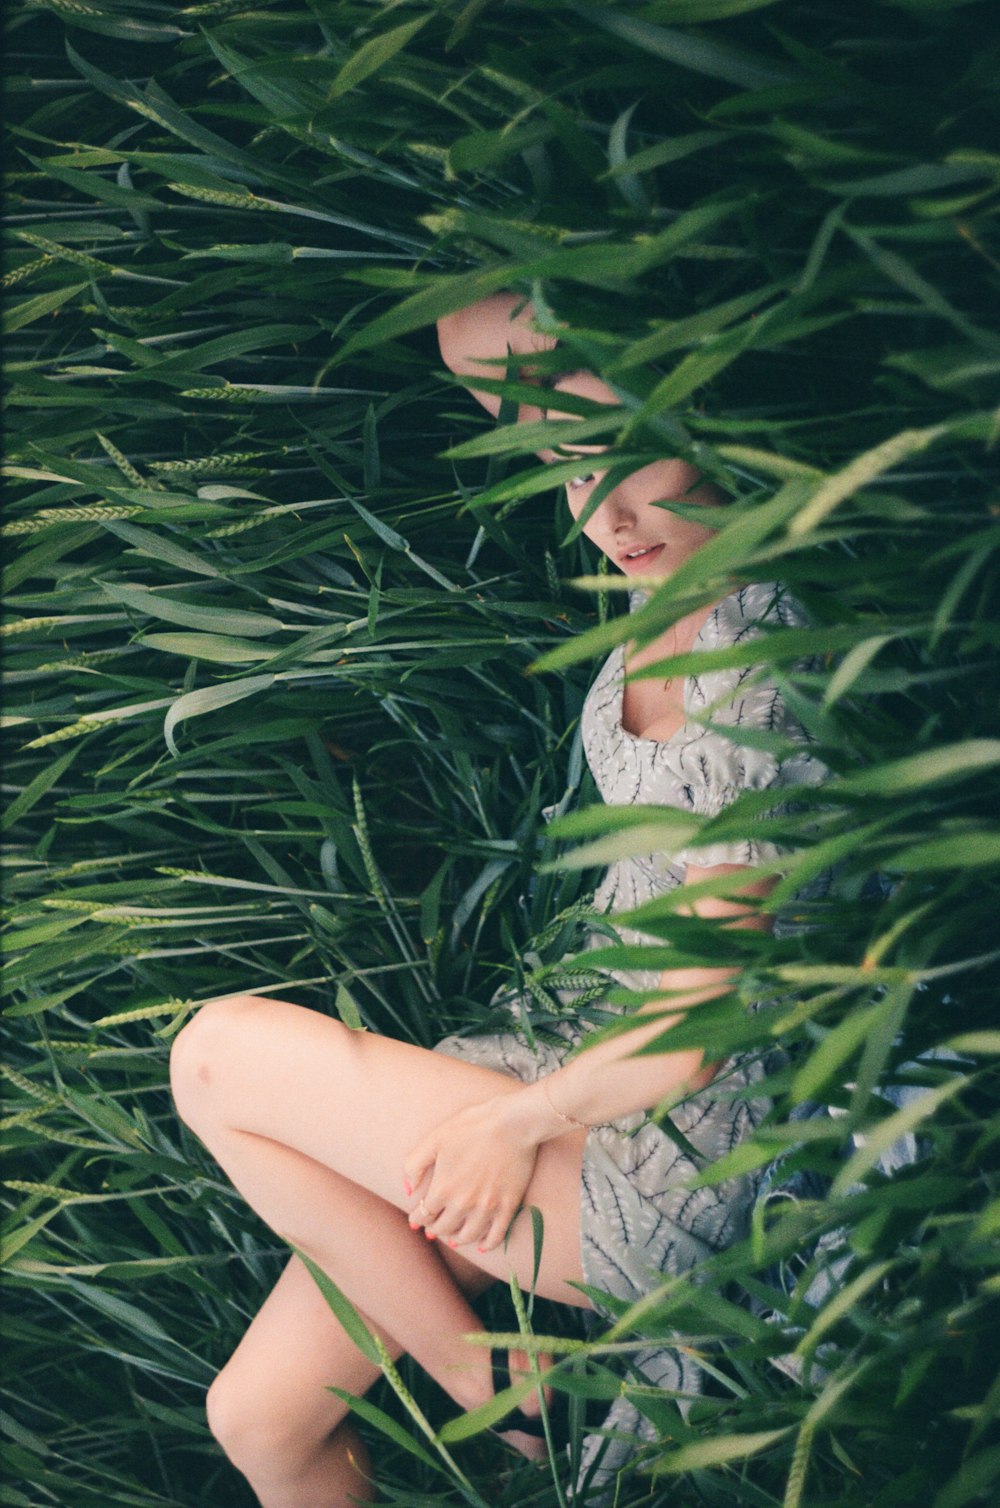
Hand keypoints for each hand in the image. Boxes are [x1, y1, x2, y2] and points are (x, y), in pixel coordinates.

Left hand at [403, 1093, 539, 1252]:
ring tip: (453, 1236)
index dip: (417, 1218)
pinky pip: (496, 1236)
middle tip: (432, 1227)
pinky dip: (486, 1245)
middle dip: (434, 1228)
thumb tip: (409, 1191)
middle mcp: (463, 1204)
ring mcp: (487, 1208)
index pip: (424, 1214)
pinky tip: (480, 1244)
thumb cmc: (472, 1126)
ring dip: (456, 1239)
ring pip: (467, 1237)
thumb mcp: (434, 1139)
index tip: (416, 1218)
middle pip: (443, 1228)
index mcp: (443, 1188)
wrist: (512, 1123)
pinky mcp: (508, 1207)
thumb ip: (414, 1165)